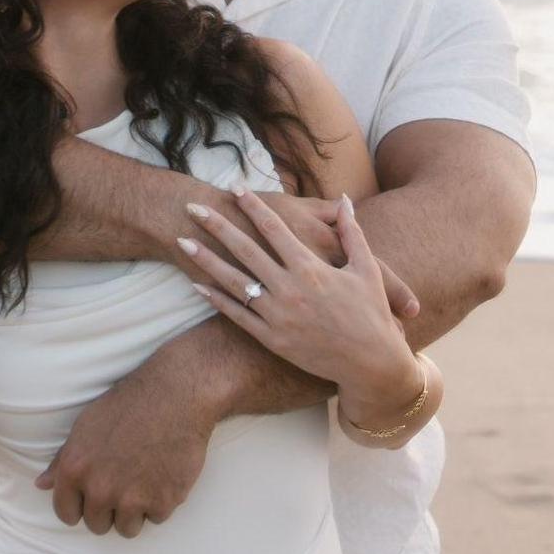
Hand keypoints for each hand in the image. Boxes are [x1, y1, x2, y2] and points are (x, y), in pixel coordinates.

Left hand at [33, 361, 214, 538]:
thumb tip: (42, 486)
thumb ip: (61, 461)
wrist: (175, 396)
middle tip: (124, 482)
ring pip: (127, 528)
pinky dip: (161, 502)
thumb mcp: (85, 426)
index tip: (91, 500)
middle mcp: (99, 489)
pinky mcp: (162, 502)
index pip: (66, 514)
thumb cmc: (128, 405)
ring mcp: (132, 499)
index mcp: (75, 470)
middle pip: (97, 525)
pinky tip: (163, 474)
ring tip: (144, 480)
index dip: (79, 507)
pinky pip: (156, 518)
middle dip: (109, 509)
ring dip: (135, 511)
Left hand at [193, 191, 419, 324]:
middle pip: (245, 249)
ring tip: (181, 241)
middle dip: (217, 225)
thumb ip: (352, 233)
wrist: (371, 365)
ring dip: (205, 260)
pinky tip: (196, 285)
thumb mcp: (367, 269)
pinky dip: (216, 300)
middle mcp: (289, 289)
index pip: (274, 229)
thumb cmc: (371, 315)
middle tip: (192, 207)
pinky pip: (238, 315)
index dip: (253, 207)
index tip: (235, 189)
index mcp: (311, 268)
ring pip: (234, 282)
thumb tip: (345, 201)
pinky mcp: (272, 339)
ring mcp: (277, 315)